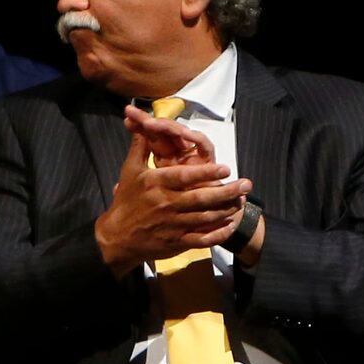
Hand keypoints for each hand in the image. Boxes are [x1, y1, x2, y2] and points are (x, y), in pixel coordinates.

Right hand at [94, 104, 248, 272]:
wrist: (117, 238)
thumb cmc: (125, 201)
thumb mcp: (130, 171)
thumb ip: (140, 147)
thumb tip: (141, 121)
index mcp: (156, 184)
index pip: (184, 177)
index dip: (206, 173)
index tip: (226, 168)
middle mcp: (166, 204)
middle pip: (201, 198)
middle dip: (226, 191)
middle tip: (246, 184)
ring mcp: (173, 225)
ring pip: (205, 217)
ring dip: (226, 210)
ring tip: (242, 202)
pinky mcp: (177, 242)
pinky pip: (202, 239)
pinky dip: (218, 233)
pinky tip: (230, 226)